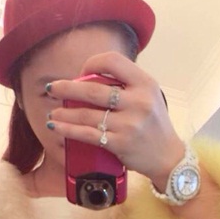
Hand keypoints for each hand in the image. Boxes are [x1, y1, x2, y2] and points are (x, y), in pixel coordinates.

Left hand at [45, 51, 184, 187]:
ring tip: (53, 113)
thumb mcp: (149, 96)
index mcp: (145, 84)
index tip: (81, 73)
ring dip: (64, 113)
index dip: (91, 64)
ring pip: (86, 114)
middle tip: (51, 89)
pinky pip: (88, 134)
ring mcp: (129, 124)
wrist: (168, 157)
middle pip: (93, 90)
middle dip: (66, 88)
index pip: (112, 61)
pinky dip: (69, 130)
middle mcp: (138, 102)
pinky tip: (57, 127)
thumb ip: (127, 85)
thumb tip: (91, 78)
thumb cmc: (154, 125)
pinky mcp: (120, 143)